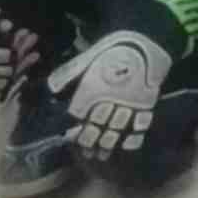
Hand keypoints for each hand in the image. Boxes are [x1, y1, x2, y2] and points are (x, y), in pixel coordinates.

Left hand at [48, 29, 173, 159]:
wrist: (142, 41)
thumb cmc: (111, 51)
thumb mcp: (85, 59)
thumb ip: (67, 75)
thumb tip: (51, 89)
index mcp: (91, 90)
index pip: (79, 118)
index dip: (75, 132)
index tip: (73, 140)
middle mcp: (109, 100)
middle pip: (97, 128)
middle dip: (91, 143)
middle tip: (88, 152)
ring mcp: (128, 103)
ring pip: (116, 131)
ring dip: (108, 145)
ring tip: (103, 155)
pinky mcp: (145, 103)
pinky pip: (140, 125)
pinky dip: (134, 138)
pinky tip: (127, 145)